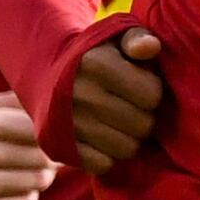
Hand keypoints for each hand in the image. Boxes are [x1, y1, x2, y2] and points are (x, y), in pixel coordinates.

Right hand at [0, 92, 54, 199]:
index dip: (55, 134)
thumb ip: (14, 101)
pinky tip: (16, 193)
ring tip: (32, 175)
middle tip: (49, 160)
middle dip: (52, 159)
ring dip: (40, 179)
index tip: (59, 139)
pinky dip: (27, 199)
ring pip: (36, 182)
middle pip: (41, 156)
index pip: (36, 126)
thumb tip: (54, 97)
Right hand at [69, 28, 166, 175]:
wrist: (47, 73)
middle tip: (133, 106)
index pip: (152, 95)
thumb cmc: (97, 53)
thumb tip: (150, 48)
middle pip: (142, 125)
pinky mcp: (60, 147)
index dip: (153, 91)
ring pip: (126, 149)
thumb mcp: (116, 35)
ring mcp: (68, 123)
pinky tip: (104, 137)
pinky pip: (104, 164)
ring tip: (121, 122)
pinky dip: (109, 155)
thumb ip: (138, 38)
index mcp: (96, 63)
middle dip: (144, 116)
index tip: (142, 85)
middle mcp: (79, 94)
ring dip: (130, 138)